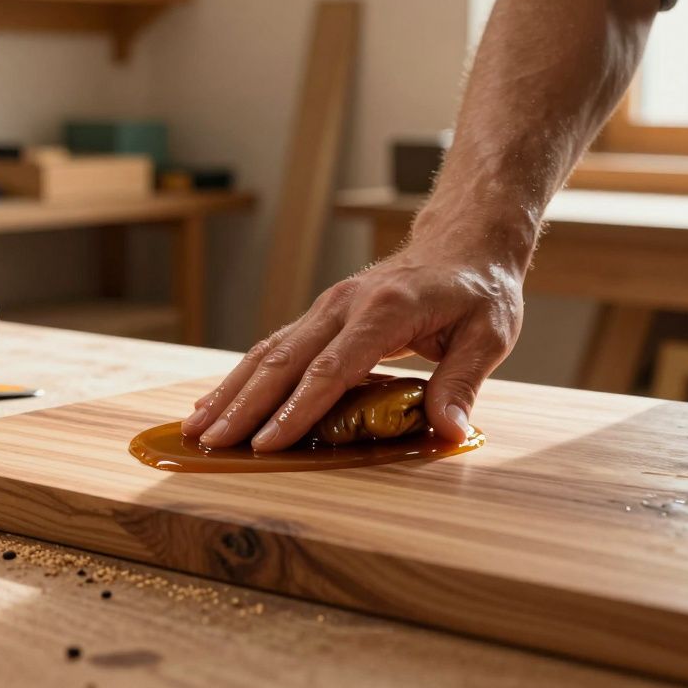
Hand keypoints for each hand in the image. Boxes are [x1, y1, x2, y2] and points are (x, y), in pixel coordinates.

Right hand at [180, 233, 525, 451]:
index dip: (298, 410)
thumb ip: (463, 382)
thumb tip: (449, 430)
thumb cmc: (478, 290)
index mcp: (384, 310)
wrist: (463, 242)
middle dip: (245, 406)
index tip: (268, 444)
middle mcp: (344, 304)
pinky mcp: (321, 315)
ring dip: (231, 391)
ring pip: (268, 352)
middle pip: (284, 359)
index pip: (332, 368)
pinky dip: (243, 377)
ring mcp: (327, 307)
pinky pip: (275, 347)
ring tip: (198, 428)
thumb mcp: (488, 334)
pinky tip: (218, 402)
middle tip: (214, 444)